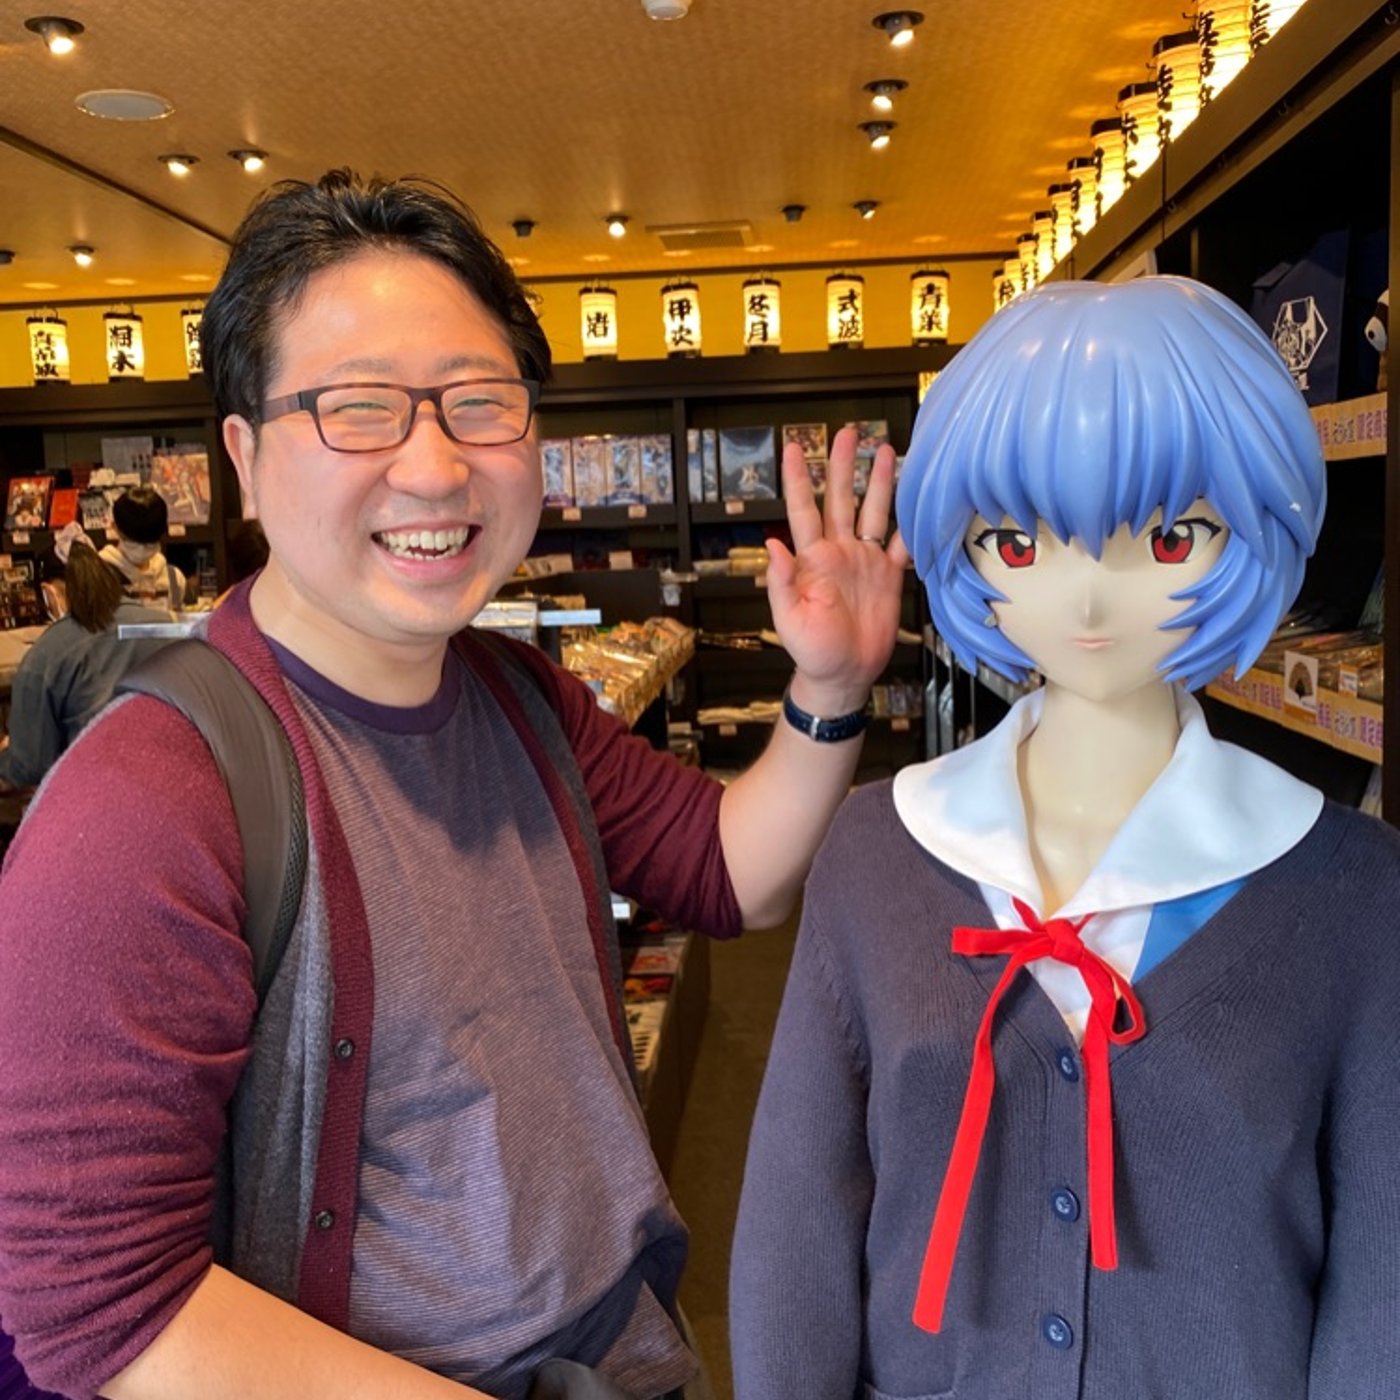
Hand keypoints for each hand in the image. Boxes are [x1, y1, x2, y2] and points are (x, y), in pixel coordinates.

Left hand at [766, 425, 910, 715]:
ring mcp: (865, 561)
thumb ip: (782, 582)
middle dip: (842, 465)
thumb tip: (773, 544)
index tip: (791, 448)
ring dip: (879, 482)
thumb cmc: (812, 651)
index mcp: (813, 560)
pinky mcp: (889, 576)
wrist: (844, 674)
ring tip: (885, 451)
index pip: (802, 509)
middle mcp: (839, 552)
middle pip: (840, 499)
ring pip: (874, 512)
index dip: (796, 479)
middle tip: (847, 433)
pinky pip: (903, 543)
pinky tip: (920, 498)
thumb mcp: (789, 620)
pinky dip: (912, 521)